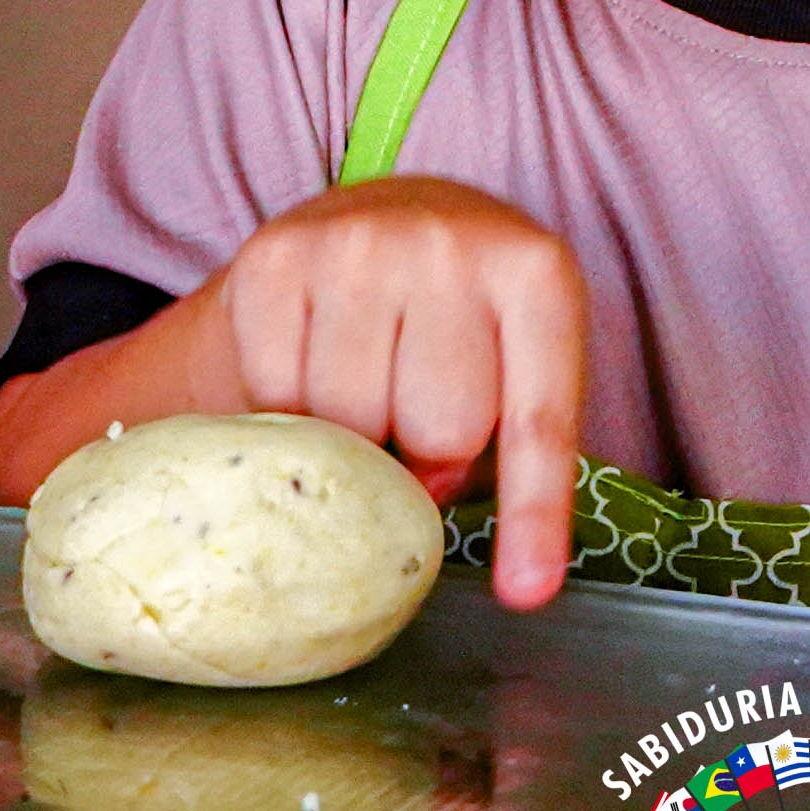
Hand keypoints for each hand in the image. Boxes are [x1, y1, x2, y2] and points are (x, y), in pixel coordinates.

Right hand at [191, 175, 590, 607]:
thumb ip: (499, 444)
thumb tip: (412, 526)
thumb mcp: (516, 360)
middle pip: (437, 431)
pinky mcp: (272, 258)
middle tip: (417, 414)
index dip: (533, 514)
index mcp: (537, 274)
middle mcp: (448, 245)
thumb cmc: (465, 322)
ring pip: (348, 422)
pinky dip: (291, 407)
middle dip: (428, 452)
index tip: (527, 592)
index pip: (536, 421)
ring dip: (356, 433)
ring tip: (370, 382)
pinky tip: (314, 361)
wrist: (381, 218)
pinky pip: (277, 395)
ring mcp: (355, 244)